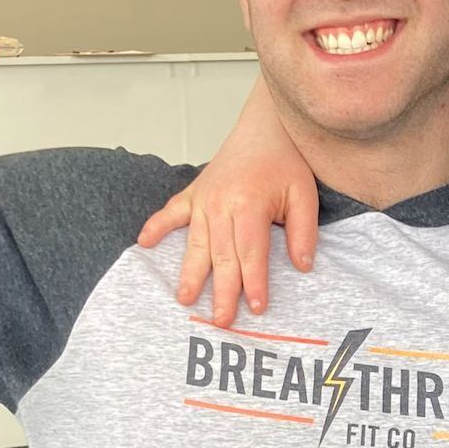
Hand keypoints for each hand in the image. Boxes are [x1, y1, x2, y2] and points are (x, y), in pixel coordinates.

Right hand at [136, 79, 320, 323]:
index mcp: (249, 204)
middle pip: (222, 256)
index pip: (251, 253)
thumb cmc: (286, 162)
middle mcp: (221, 203)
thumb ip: (303, 232)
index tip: (256, 308)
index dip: (253, 282)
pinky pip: (171, 212)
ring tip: (185, 299)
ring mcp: (204, 198)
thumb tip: (303, 266)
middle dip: (222, 291)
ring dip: (190, 273)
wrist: (265, 126)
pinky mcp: (194, 192)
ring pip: (197, 243)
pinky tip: (143, 243)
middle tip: (222, 321)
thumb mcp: (305, 194)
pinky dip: (156, 226)